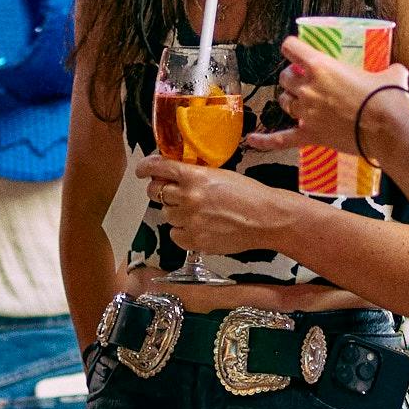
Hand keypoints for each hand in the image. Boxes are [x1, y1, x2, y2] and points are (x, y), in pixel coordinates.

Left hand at [134, 151, 299, 254]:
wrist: (267, 219)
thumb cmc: (248, 194)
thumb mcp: (220, 175)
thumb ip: (194, 176)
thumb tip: (173, 177)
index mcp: (195, 177)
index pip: (158, 168)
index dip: (146, 168)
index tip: (142, 170)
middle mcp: (188, 198)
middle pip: (155, 192)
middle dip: (159, 190)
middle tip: (169, 192)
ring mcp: (190, 221)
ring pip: (166, 214)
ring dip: (175, 211)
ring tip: (196, 211)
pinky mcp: (194, 240)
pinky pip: (174, 234)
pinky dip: (181, 231)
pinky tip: (197, 226)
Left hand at [246, 41, 408, 158]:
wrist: (387, 129)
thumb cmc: (388, 98)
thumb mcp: (390, 75)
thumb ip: (388, 71)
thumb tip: (397, 72)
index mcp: (321, 66)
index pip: (292, 48)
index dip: (292, 48)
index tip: (296, 50)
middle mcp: (308, 87)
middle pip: (285, 78)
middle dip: (293, 77)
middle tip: (305, 80)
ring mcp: (306, 112)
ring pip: (284, 102)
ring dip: (290, 100)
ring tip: (300, 101)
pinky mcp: (310, 135)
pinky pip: (280, 139)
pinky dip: (264, 141)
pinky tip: (251, 141)